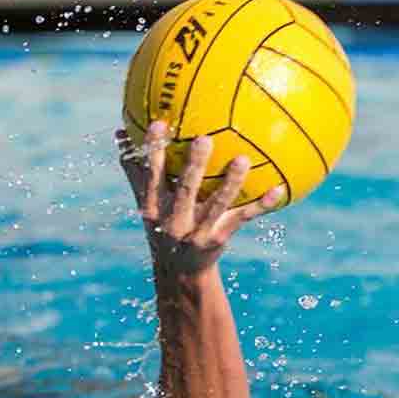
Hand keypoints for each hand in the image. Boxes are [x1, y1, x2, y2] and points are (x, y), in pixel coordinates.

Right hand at [117, 122, 284, 278]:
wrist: (179, 273)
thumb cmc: (163, 227)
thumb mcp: (146, 204)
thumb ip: (136, 171)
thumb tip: (120, 132)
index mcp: (154, 209)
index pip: (152, 177)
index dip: (154, 152)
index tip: (160, 124)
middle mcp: (174, 221)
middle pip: (184, 191)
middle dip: (193, 167)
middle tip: (204, 139)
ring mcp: (197, 232)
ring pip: (216, 205)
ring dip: (230, 184)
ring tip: (242, 160)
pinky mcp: (219, 239)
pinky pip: (242, 218)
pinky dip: (262, 205)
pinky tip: (279, 189)